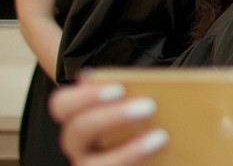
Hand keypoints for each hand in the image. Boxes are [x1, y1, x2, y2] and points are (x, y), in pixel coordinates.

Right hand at [49, 78, 167, 165]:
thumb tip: (142, 77)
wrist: (168, 154)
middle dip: (112, 117)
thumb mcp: (143, 102)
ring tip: (161, 137)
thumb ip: (137, 87)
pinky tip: (162, 155)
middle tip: (150, 106)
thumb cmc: (150, 121)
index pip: (63, 104)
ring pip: (94, 164)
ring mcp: (93, 165)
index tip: (119, 89)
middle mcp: (80, 145)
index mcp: (81, 116)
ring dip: (129, 151)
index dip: (85, 96)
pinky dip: (138, 163)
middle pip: (79, 130)